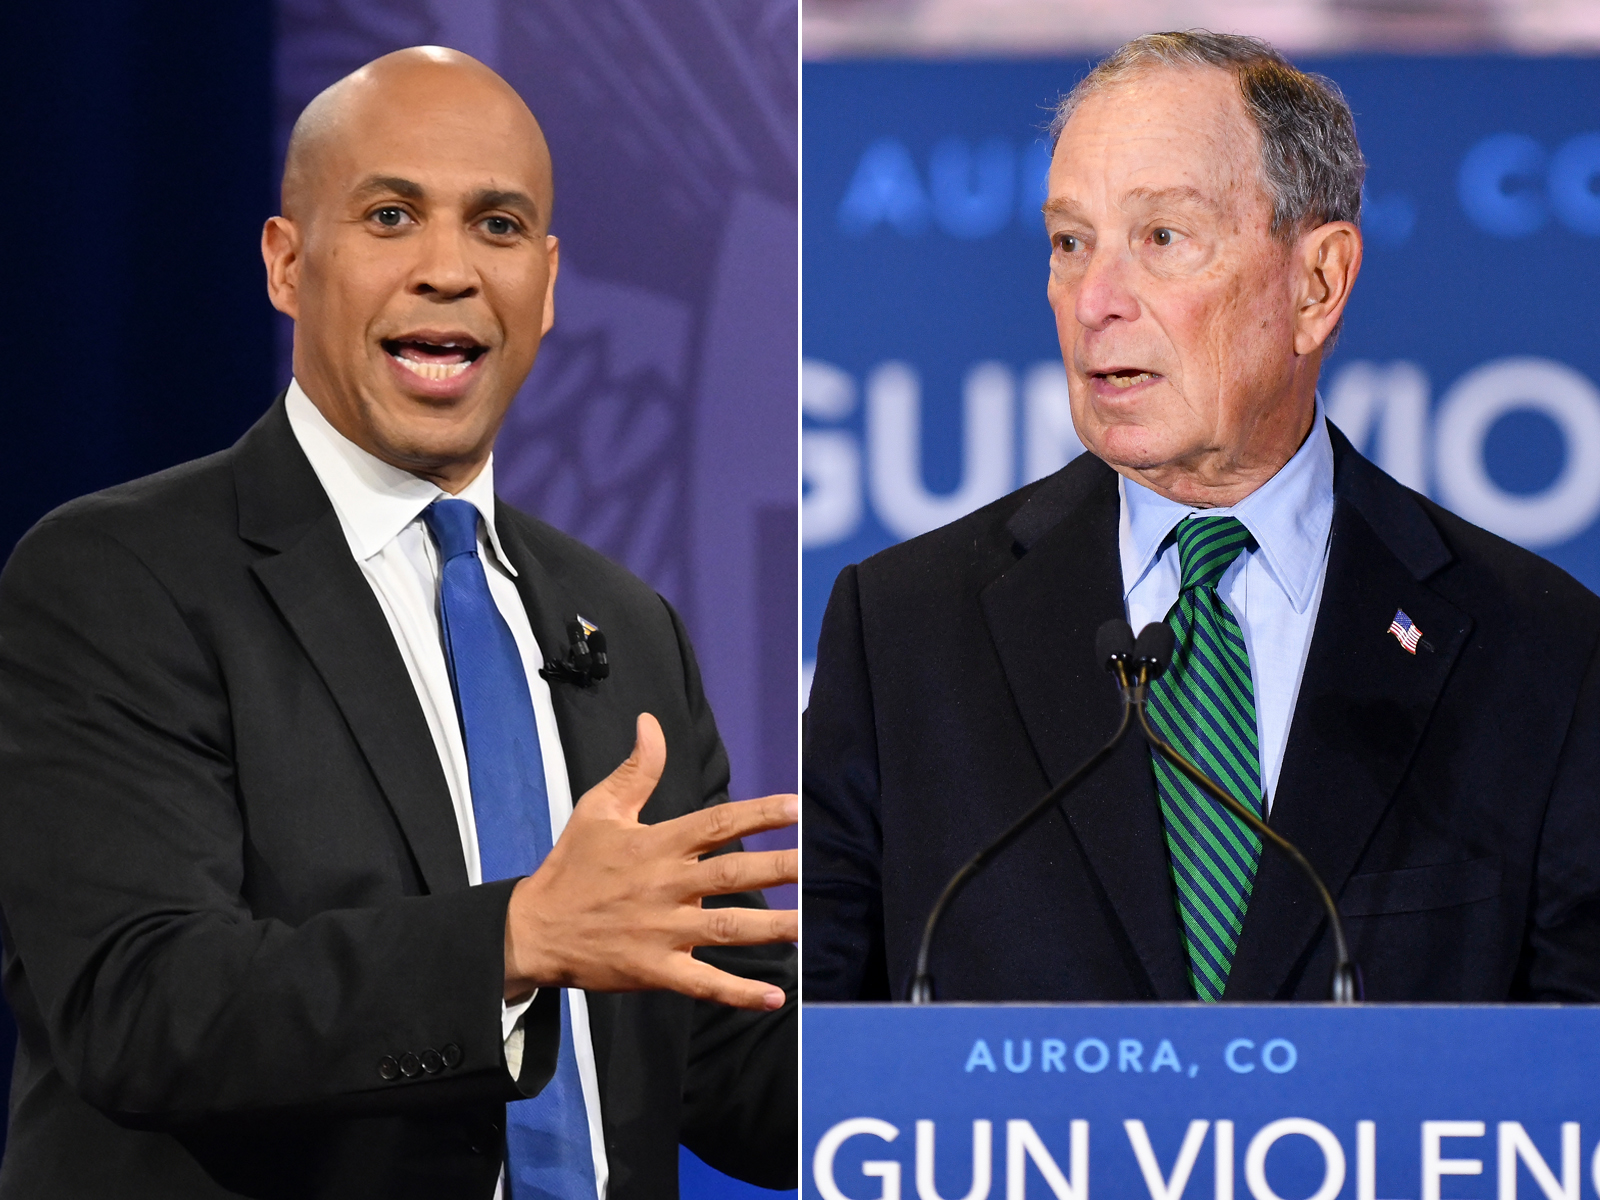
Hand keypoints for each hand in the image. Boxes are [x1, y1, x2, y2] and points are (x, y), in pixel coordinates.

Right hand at [503, 713, 797, 1009]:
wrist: (533, 930)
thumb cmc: (571, 866)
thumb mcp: (598, 809)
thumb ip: (635, 770)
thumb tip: (651, 722)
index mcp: (656, 844)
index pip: (716, 823)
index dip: (758, 814)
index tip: (796, 806)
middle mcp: (665, 886)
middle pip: (731, 875)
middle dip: (777, 869)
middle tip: (815, 864)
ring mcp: (662, 930)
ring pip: (726, 930)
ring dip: (770, 930)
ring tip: (807, 928)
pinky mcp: (654, 969)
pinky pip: (703, 982)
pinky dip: (738, 993)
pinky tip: (774, 998)